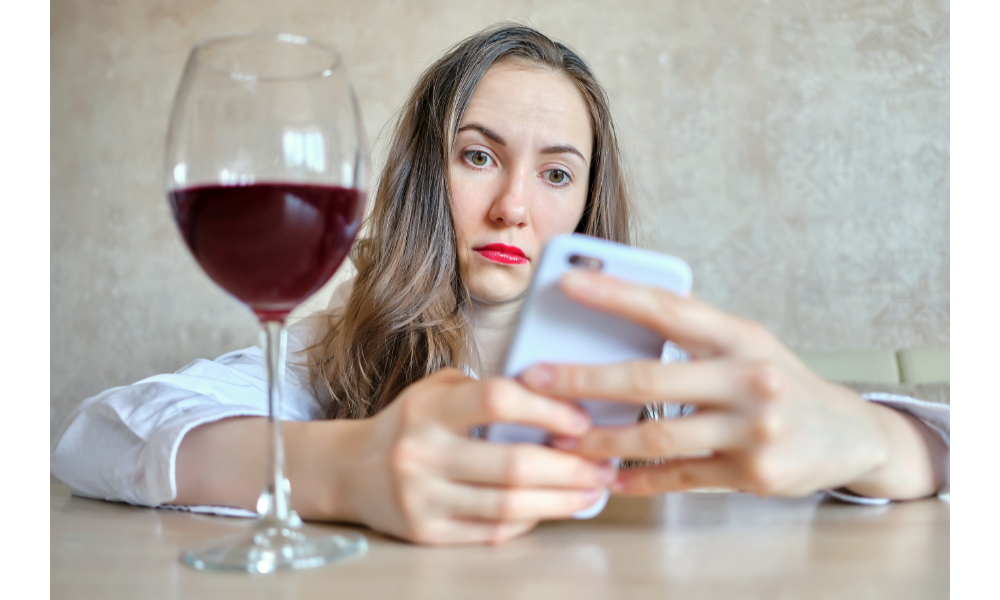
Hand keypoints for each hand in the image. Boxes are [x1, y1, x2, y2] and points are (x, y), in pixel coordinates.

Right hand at [338, 368, 616, 544]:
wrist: (350, 470)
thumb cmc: (409, 423)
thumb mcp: (437, 390)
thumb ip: (488, 390)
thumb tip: (558, 400)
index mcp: (428, 409)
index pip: (497, 401)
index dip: (547, 409)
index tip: (581, 420)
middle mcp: (422, 454)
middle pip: (512, 465)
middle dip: (570, 468)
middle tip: (604, 466)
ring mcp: (423, 499)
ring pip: (508, 506)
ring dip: (561, 500)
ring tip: (592, 491)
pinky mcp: (427, 533)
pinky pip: (492, 531)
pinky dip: (528, 520)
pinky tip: (551, 508)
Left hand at [518, 270, 941, 498]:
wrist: (849, 435)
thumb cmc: (780, 380)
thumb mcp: (746, 344)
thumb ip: (692, 337)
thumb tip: (615, 324)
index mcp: (740, 335)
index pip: (669, 309)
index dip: (615, 295)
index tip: (566, 283)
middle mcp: (748, 378)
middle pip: (649, 379)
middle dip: (583, 381)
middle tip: (534, 380)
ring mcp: (753, 429)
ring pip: (658, 437)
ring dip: (602, 441)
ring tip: (561, 440)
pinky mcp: (753, 473)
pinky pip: (680, 477)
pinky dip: (640, 479)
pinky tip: (610, 477)